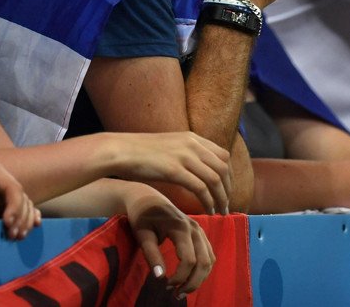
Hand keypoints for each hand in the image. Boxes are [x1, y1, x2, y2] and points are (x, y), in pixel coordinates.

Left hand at [0, 161, 40, 261]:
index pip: (13, 187)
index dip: (15, 206)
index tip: (7, 223)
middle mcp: (3, 181)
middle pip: (22, 198)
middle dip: (21, 217)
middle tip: (12, 235)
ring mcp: (4, 193)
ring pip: (25, 205)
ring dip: (25, 221)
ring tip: (16, 237)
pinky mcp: (3, 204)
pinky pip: (23, 209)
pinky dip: (30, 217)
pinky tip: (35, 225)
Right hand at [101, 131, 231, 214]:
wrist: (120, 150)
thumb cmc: (140, 152)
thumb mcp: (169, 146)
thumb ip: (185, 153)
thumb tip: (197, 167)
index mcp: (192, 138)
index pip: (223, 155)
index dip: (229, 175)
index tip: (227, 190)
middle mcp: (192, 144)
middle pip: (223, 168)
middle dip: (228, 189)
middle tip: (226, 205)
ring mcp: (184, 156)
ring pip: (215, 179)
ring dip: (221, 198)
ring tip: (220, 212)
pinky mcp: (174, 170)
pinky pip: (200, 188)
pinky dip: (208, 202)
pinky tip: (207, 211)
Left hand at [123, 184, 214, 298]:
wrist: (146, 197)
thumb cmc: (141, 216)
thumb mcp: (142, 234)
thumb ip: (151, 255)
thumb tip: (160, 277)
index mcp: (180, 227)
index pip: (189, 260)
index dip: (180, 278)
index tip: (165, 286)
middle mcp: (194, 228)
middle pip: (204, 262)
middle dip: (193, 282)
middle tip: (176, 295)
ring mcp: (199, 229)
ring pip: (210, 259)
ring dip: (199, 278)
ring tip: (182, 290)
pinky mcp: (200, 232)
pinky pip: (209, 254)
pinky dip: (203, 269)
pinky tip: (190, 277)